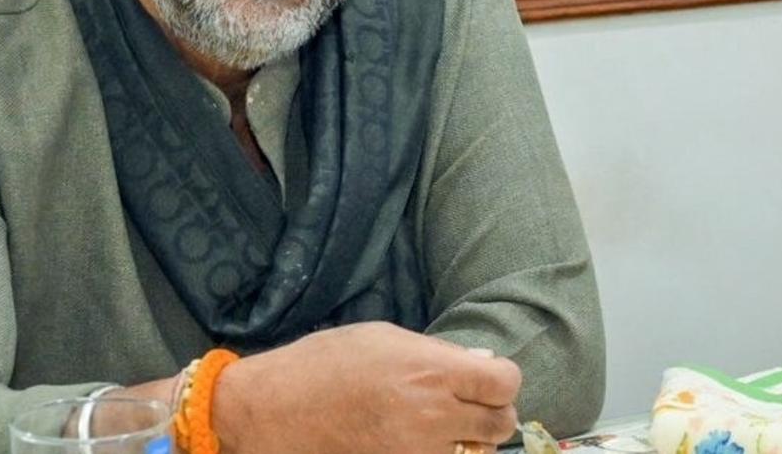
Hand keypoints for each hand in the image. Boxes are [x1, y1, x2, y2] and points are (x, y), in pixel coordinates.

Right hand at [212, 321, 522, 453]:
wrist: (276, 411)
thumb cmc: (326, 363)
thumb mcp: (385, 338)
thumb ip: (438, 352)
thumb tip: (480, 361)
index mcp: (433, 373)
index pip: (505, 384)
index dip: (501, 380)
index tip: (487, 378)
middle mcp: (434, 417)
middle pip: (500, 425)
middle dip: (492, 413)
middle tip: (472, 406)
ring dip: (470, 441)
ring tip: (443, 427)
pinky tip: (424, 444)